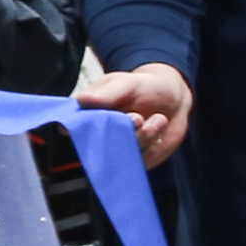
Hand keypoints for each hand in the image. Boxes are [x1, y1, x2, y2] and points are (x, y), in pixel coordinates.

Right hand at [75, 60, 194, 170]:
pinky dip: (150, 145)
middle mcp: (98, 134)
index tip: (90, 124)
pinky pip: (136, 162)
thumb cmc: (145, 87)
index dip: (76, 129)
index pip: (71, 126)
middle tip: (137, 117)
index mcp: (87, 113)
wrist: (174, 100)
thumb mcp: (127, 83)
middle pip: (95, 145)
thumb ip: (108, 93)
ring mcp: (116, 149)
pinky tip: (158, 126)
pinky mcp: (133, 161)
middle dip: (117, 134)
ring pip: (119, 155)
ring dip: (140, 137)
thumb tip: (81, 100)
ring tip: (157, 118)